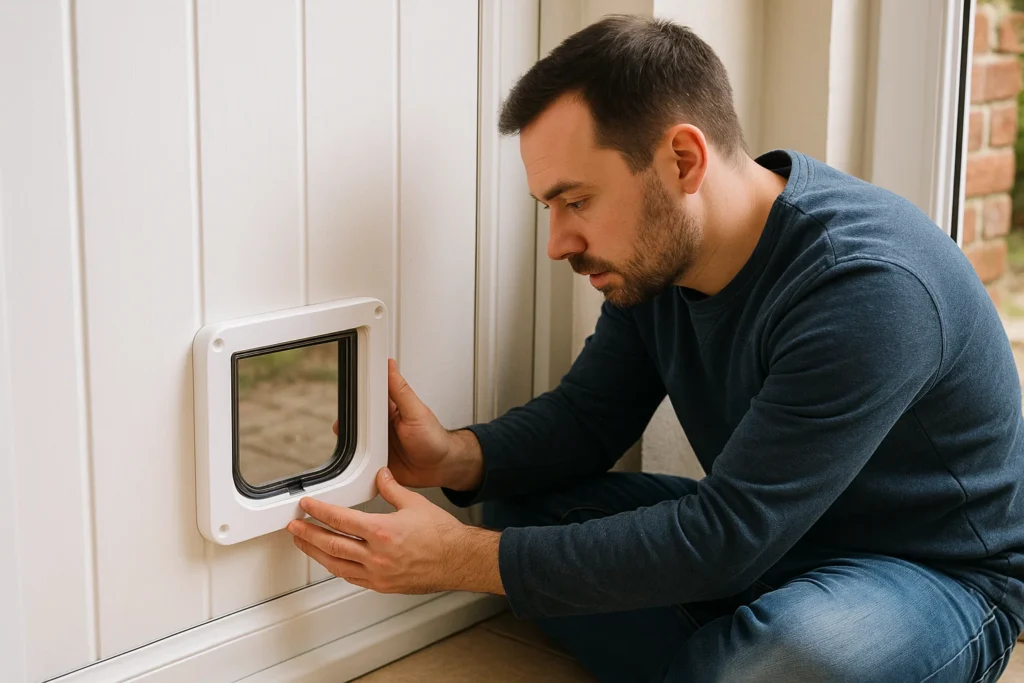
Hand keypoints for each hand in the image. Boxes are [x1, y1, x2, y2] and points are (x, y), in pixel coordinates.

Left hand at [286, 467, 502, 594]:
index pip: (340, 519)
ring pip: (336, 565)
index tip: (307, 506)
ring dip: (316, 553)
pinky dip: (337, 568)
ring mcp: (378, 574)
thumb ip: (392, 488)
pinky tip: (331, 562)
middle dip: (308, 534)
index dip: (319, 511)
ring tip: (303, 544)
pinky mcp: (383, 586)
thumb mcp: (415, 503)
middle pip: (331, 544)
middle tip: (294, 527)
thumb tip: (381, 475)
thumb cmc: (443, 535)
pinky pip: (352, 578)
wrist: (458, 560)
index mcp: (382, 531)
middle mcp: (377, 556)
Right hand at [334, 358, 451, 488]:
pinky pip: (360, 461)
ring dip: (353, 444)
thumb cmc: (434, 438)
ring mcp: (377, 444)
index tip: (350, 396)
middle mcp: (381, 425)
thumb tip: (390, 365)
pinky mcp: (375, 461)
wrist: (440, 468)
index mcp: (390, 408)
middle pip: (356, 419)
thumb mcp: (416, 412)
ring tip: (361, 446)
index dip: (357, 395)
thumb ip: (401, 390)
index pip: (368, 395)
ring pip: (355, 441)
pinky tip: (361, 462)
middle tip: (354, 427)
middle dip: (350, 423)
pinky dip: (357, 462)